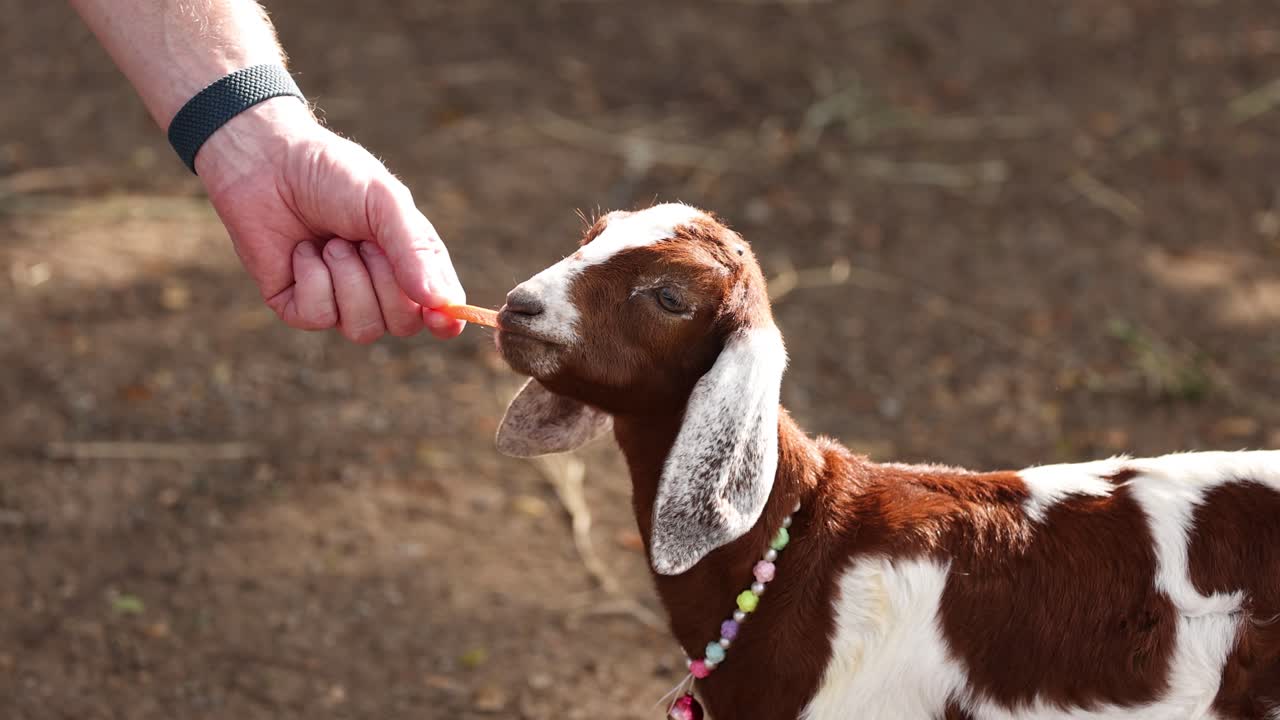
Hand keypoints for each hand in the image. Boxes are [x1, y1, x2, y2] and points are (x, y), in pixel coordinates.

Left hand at [195, 97, 465, 341]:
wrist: (266, 162)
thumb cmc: (333, 175)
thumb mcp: (385, 202)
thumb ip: (415, 249)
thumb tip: (440, 302)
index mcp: (411, 263)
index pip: (441, 309)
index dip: (445, 319)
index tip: (440, 317)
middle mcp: (379, 289)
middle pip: (403, 324)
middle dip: (385, 283)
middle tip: (362, 242)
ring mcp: (339, 302)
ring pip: (363, 329)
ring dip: (347, 279)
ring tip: (330, 242)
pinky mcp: (299, 307)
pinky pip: (319, 317)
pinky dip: (312, 278)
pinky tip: (301, 251)